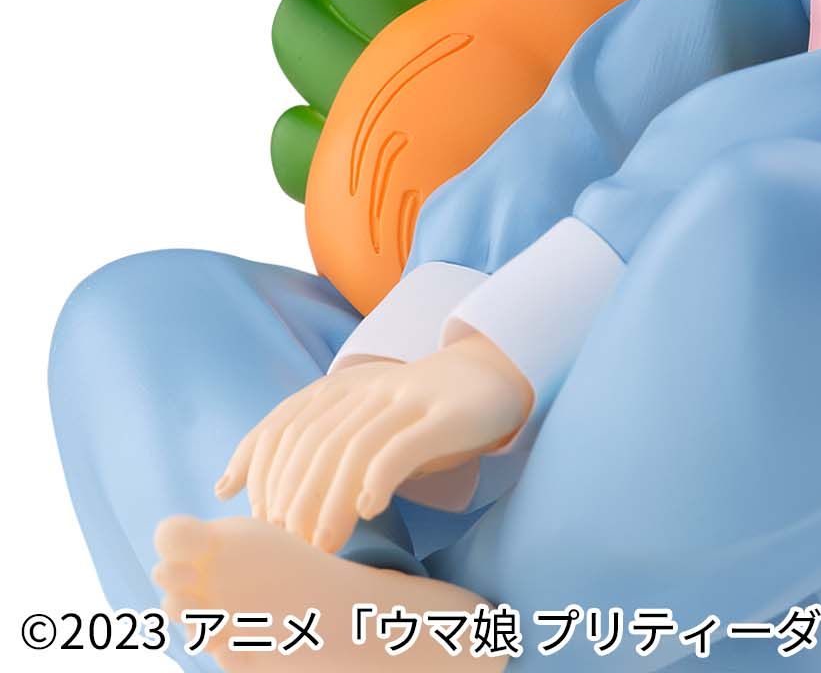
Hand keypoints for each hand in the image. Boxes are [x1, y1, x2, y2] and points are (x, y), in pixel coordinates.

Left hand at [216, 334, 532, 551]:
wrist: (490, 374)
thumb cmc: (413, 413)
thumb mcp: (356, 421)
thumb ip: (302, 446)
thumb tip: (231, 486)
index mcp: (343, 387)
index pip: (287, 425)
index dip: (266, 473)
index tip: (263, 522)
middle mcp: (370, 387)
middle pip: (317, 441)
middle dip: (296, 495)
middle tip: (290, 544)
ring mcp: (409, 397)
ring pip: (356, 447)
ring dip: (333, 499)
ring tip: (324, 543)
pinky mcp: (446, 414)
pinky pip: (405, 444)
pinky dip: (381, 475)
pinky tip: (371, 507)